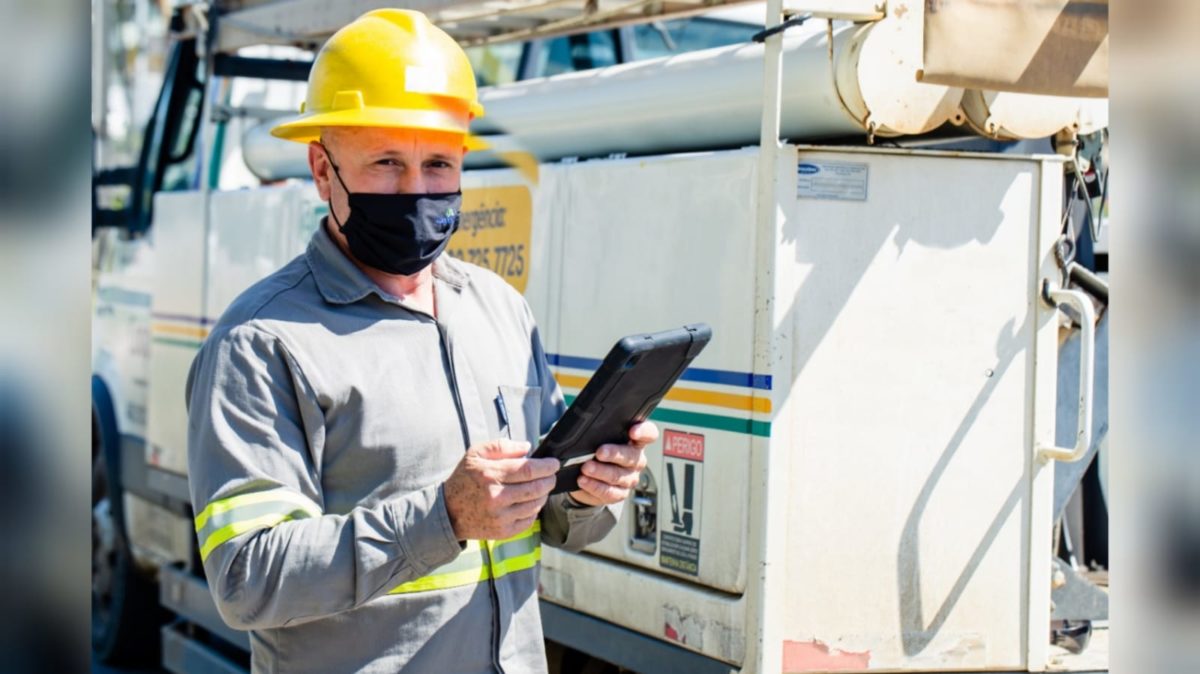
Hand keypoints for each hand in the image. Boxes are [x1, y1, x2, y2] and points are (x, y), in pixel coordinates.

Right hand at [444, 439, 558, 539]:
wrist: (448, 512)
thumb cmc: (464, 479)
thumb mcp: (475, 454)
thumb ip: (502, 446)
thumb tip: (527, 448)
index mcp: (490, 475)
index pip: (528, 470)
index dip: (547, 466)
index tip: (553, 463)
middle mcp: (496, 497)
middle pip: (536, 488)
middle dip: (549, 480)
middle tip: (550, 475)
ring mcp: (500, 517)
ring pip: (535, 504)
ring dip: (543, 494)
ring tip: (540, 487)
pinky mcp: (503, 532)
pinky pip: (529, 520)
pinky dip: (534, 509)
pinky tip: (528, 502)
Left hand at [570, 421, 657, 506]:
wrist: (586, 476)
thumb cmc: (597, 453)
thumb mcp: (599, 439)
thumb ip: (600, 434)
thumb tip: (588, 433)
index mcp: (635, 442)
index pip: (648, 434)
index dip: (643, 432)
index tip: (633, 432)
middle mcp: (636, 460)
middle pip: (631, 456)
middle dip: (614, 454)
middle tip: (599, 452)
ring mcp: (630, 478)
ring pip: (618, 475)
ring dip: (600, 472)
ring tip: (586, 468)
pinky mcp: (620, 494)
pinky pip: (609, 492)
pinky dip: (594, 486)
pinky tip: (584, 481)